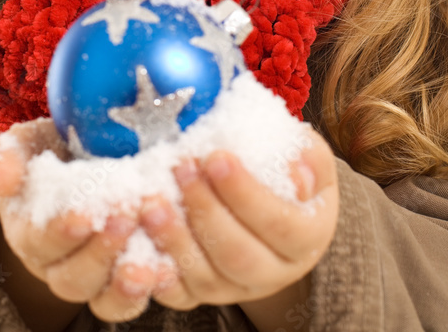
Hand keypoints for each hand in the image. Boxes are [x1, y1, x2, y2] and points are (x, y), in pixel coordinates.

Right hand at [0, 119, 175, 322]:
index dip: (62, 231)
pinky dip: (153, 289)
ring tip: (147, 264)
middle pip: (72, 278)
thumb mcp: (26, 144)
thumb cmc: (53, 150)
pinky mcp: (130, 278)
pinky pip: (136, 300)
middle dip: (100, 252)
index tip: (86, 212)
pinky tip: (168, 269)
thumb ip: (7, 157)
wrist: (86, 157)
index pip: (40, 241)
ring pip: (104, 299)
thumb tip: (4, 177)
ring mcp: (96, 277)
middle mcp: (59, 264)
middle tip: (127, 218)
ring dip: (125, 285)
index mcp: (30, 232)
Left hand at [138, 127, 338, 310]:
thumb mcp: (308, 155)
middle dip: (205, 211)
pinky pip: (179, 293)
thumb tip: (295, 172)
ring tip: (151, 201)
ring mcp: (237, 288)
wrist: (277, 203)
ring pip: (205, 278)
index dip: (245, 193)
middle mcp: (276, 273)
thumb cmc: (290, 170)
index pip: (279, 224)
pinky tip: (139, 241)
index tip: (215, 156)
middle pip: (238, 255)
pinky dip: (158, 272)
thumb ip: (307, 156)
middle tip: (180, 167)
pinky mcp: (204, 293)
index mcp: (307, 239)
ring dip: (175, 240)